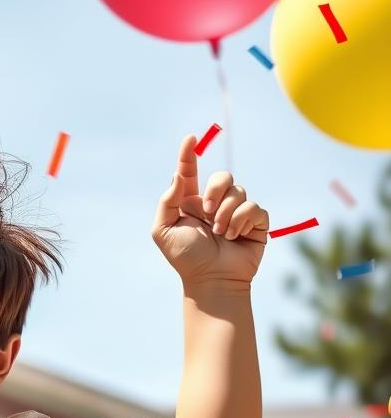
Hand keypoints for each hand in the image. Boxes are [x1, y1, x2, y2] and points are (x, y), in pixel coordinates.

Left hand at [151, 134, 268, 291]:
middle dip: (217, 189)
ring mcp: (236, 211)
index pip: (189, 173)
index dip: (188, 155)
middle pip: (223, 176)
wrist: (211, 279)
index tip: (189, 138)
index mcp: (191, 203)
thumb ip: (167, 202)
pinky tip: (235, 237)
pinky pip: (253, 206)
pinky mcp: (255, 221)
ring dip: (227, 213)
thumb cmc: (186, 258)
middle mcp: (214, 204)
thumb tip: (178, 176)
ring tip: (221, 234)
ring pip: (239, 191)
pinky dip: (242, 220)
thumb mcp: (164, 231)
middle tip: (208, 211)